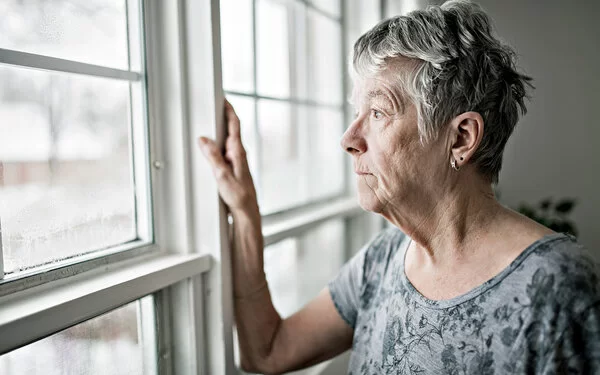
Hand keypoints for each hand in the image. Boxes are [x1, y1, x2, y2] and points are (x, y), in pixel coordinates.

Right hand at [198, 99, 258, 213]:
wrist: (247, 211)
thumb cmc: (239, 196)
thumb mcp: (222, 176)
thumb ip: (213, 157)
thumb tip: (204, 139)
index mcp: (238, 152)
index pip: (235, 125)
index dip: (229, 110)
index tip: (224, 98)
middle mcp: (239, 154)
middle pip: (231, 129)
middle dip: (223, 116)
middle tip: (214, 104)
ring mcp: (237, 160)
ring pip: (227, 140)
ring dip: (219, 130)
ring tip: (209, 121)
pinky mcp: (233, 167)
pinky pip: (224, 150)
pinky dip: (218, 144)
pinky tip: (210, 147)